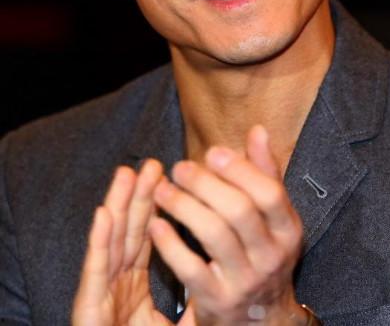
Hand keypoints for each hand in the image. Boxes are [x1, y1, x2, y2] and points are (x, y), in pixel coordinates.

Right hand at [72, 158, 180, 325]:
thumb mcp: (178, 322)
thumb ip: (192, 296)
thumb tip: (217, 272)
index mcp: (133, 286)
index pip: (146, 238)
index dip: (154, 207)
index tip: (166, 175)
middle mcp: (117, 286)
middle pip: (129, 233)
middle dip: (138, 196)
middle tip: (150, 163)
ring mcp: (103, 297)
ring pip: (112, 244)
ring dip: (118, 206)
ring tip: (128, 174)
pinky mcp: (89, 311)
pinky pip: (96, 273)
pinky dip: (99, 242)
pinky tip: (104, 215)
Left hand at [149, 124, 306, 325]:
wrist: (262, 319)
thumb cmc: (262, 252)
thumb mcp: (273, 216)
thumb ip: (264, 173)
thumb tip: (257, 130)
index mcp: (288, 229)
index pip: (269, 193)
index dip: (240, 170)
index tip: (211, 152)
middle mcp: (272, 256)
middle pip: (239, 211)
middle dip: (205, 184)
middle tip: (179, 168)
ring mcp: (245, 281)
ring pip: (214, 235)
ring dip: (184, 206)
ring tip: (162, 190)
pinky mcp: (217, 302)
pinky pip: (190, 269)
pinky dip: (170, 244)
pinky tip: (155, 223)